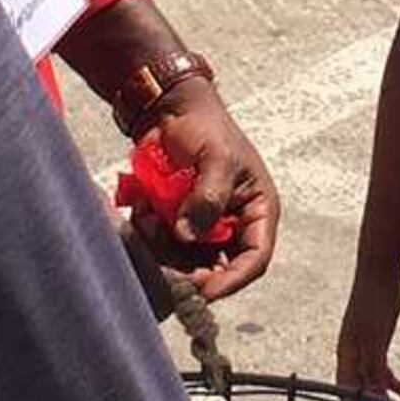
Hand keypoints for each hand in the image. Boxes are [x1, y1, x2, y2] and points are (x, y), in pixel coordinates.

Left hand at [147, 82, 280, 301]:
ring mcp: (202, 227)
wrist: (169, 110)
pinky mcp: (175, 224)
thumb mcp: (216, 158)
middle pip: (217, 268)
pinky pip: (163, 246)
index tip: (204, 290)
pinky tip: (142, 211)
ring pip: (185, 261)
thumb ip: (207, 198)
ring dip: (163, 250)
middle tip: (164, 266)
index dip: (232, 280)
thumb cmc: (205, 127)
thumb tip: (188, 236)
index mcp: (257, 211)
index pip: (254, 259)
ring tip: (148, 219)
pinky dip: (150, 236)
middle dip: (189, 269)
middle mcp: (233, 225)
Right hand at [335, 267, 399, 400]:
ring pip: (372, 379)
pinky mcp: (378, 337)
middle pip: (360, 389)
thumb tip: (372, 398)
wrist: (381, 269)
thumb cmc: (374, 301)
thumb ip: (373, 369)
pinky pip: (381, 366)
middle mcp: (353, 353)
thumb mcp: (375, 339)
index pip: (347, 391)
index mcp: (346, 354)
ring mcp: (366, 345)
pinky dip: (390, 380)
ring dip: (384, 397)